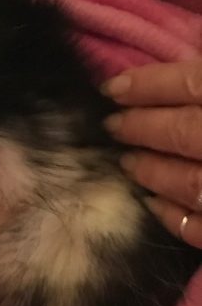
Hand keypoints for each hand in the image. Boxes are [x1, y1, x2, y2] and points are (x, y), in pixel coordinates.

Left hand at [102, 60, 201, 248]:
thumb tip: (180, 77)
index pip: (194, 84)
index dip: (148, 84)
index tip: (111, 89)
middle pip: (185, 132)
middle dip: (141, 127)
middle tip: (113, 126)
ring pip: (191, 182)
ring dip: (152, 171)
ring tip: (128, 162)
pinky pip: (199, 228)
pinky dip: (173, 215)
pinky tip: (151, 204)